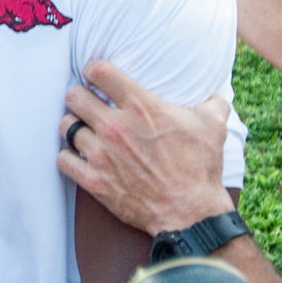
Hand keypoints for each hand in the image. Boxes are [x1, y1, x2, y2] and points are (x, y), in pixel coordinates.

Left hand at [57, 60, 233, 236]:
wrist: (190, 213)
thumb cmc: (200, 168)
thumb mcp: (213, 126)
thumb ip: (213, 102)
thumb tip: (218, 92)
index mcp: (141, 106)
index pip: (99, 72)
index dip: (94, 69)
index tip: (96, 75)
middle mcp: (115, 127)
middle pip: (74, 96)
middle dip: (79, 96)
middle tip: (87, 102)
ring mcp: (101, 154)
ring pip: (66, 126)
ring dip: (73, 126)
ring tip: (83, 129)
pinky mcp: (93, 180)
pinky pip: (63, 159)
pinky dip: (68, 156)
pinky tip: (79, 156)